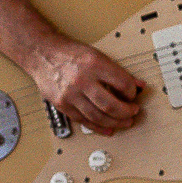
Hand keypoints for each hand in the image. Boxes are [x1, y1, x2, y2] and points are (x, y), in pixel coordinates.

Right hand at [29, 35, 143, 132]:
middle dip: (127, 112)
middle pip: (111, 105)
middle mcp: (82, 80)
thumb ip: (117, 72)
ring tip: (124, 122)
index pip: (123, 84)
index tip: (133, 95)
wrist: (43, 54)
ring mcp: (70, 94)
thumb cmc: (70, 54)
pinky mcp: (62, 105)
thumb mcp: (97, 55)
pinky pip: (83, 121)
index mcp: (94, 64)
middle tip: (133, 112)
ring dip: (115, 122)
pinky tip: (108, 129)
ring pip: (98, 117)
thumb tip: (138, 85)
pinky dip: (98, 127)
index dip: (132, 92)